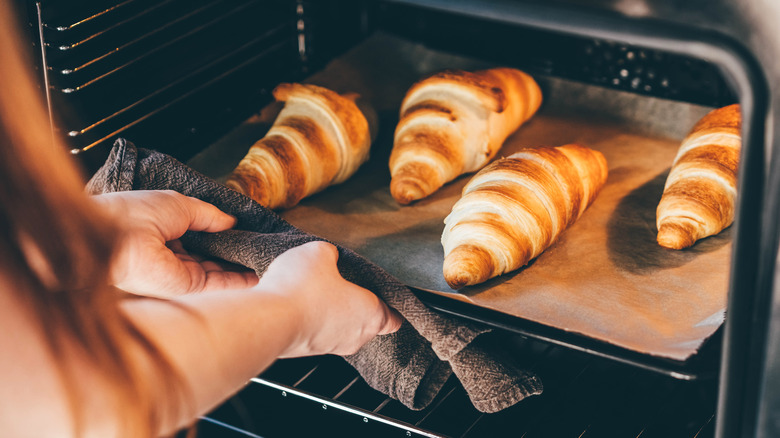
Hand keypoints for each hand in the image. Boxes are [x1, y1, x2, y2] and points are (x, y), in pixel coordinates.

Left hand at [94, 190, 258, 296]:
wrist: (112, 237)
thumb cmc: (135, 214)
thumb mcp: (181, 204)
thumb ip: (209, 214)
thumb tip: (231, 221)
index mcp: (167, 232)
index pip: (202, 238)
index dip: (224, 236)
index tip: (247, 234)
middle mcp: (174, 256)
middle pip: (213, 257)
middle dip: (237, 254)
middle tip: (264, 248)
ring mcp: (181, 274)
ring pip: (220, 273)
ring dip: (243, 268)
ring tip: (269, 258)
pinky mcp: (187, 287)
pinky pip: (220, 285)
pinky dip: (241, 281)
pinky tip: (260, 274)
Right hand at [256, 241, 402, 355]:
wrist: (266, 321)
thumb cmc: (301, 291)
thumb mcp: (320, 252)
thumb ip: (331, 254)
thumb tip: (327, 257)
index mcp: (370, 314)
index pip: (394, 318)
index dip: (391, 305)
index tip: (385, 295)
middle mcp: (354, 336)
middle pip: (364, 320)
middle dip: (354, 302)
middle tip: (341, 282)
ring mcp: (329, 346)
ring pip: (336, 326)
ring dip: (327, 310)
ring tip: (311, 288)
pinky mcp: (304, 350)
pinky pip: (312, 330)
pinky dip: (306, 317)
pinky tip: (292, 300)